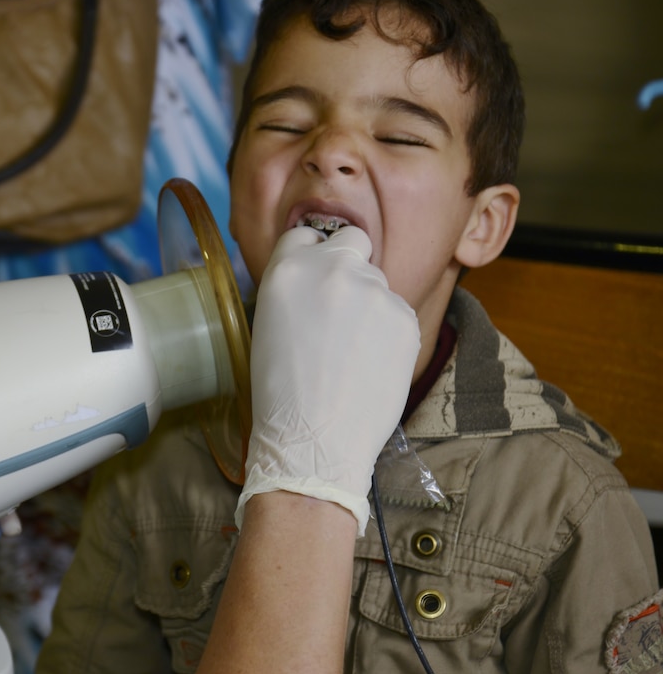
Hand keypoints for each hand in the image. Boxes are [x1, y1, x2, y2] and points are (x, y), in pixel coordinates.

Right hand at [234, 226, 419, 535]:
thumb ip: (295, 289)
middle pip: (353, 242)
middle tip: (341, 309)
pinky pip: (398, 313)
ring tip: (351, 353)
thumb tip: (319, 281)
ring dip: (369, 305)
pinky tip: (368, 365)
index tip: (316, 275)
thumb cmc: (279, 392)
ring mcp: (374, 291)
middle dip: (350, 265)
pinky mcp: (405, 317)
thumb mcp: (268, 325)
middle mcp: (333, 268)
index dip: (314, 254)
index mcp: (288, 268)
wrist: (314, 439)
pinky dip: (388, 333)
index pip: (307, 235)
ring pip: (378, 282)